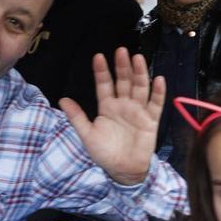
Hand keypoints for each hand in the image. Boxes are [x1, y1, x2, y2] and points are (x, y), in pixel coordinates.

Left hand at [59, 47, 164, 185]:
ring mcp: (138, 111)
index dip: (102, 71)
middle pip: (124, 81)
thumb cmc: (105, 153)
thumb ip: (77, 117)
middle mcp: (123, 105)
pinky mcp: (151, 120)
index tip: (98, 56)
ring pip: (140, 88)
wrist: (123, 171)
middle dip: (122, 66)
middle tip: (121, 50)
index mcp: (107, 107)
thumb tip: (62, 99)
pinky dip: (158, 92)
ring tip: (138, 59)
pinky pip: (155, 104)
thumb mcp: (87, 135)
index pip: (104, 85)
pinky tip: (158, 80)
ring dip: (139, 73)